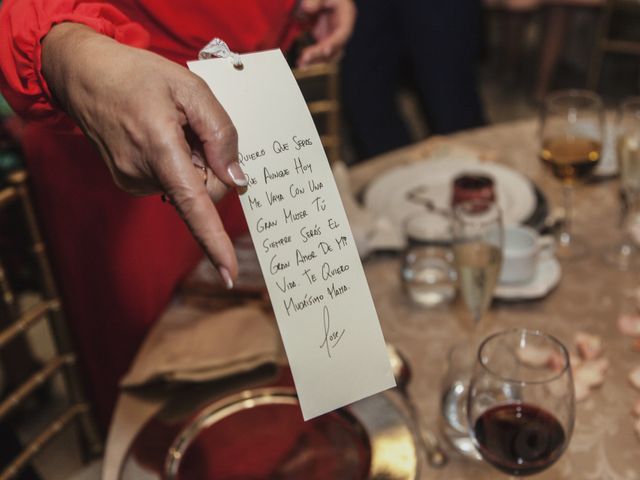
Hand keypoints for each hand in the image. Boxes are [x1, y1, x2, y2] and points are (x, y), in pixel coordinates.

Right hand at [41, 23, 246, 287]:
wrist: (85, 75)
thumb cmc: (139, 76)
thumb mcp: (191, 88)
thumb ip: (221, 132)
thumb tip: (236, 178)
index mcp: (160, 147)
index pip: (194, 204)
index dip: (215, 241)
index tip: (229, 274)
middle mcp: (142, 173)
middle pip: (205, 192)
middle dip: (213, 166)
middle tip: (194, 129)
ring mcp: (132, 181)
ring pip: (189, 187)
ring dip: (192, 162)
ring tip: (169, 128)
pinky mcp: (129, 183)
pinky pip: (172, 182)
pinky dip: (177, 164)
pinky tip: (159, 137)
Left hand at [297, 0, 356, 66]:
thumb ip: (315, 0)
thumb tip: (306, 8)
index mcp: (347, 15)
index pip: (343, 33)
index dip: (335, 43)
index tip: (325, 51)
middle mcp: (343, 29)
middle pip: (335, 47)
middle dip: (320, 54)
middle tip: (305, 59)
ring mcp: (334, 37)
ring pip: (328, 54)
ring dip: (316, 61)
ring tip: (302, 65)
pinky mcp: (325, 40)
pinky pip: (320, 52)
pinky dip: (311, 57)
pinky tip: (301, 62)